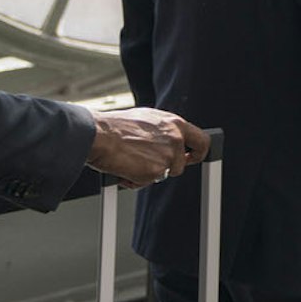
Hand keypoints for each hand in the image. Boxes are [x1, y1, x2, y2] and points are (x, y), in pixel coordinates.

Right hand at [86, 108, 209, 188]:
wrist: (98, 135)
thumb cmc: (116, 127)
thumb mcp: (148, 119)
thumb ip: (163, 130)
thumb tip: (167, 139)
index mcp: (175, 124)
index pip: (201, 140)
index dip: (199, 152)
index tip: (193, 158)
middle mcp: (176, 139)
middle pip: (183, 164)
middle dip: (171, 168)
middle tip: (156, 168)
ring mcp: (167, 156)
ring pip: (163, 174)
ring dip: (149, 174)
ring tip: (130, 162)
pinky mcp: (155, 171)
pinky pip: (146, 182)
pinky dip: (135, 181)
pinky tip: (123, 169)